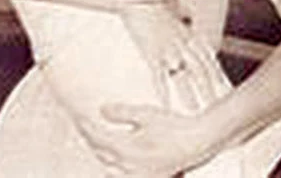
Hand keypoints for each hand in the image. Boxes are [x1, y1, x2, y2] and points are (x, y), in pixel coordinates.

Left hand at [78, 104, 209, 176]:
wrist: (199, 140)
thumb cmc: (176, 127)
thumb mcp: (146, 114)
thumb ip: (122, 113)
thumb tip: (103, 110)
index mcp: (126, 149)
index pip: (97, 138)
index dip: (86, 127)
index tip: (81, 119)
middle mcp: (129, 166)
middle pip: (102, 155)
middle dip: (92, 142)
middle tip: (87, 130)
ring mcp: (139, 174)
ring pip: (111, 170)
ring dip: (104, 158)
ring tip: (101, 147)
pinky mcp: (150, 177)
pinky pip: (125, 177)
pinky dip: (118, 170)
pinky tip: (120, 165)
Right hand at [120, 0, 216, 112]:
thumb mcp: (173, 6)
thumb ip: (183, 14)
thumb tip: (188, 15)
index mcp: (189, 32)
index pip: (208, 56)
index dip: (217, 73)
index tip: (225, 87)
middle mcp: (183, 42)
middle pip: (202, 70)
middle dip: (211, 89)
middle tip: (219, 106)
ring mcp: (169, 47)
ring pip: (185, 76)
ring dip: (191, 95)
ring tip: (198, 112)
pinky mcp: (152, 51)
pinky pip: (160, 76)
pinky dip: (164, 92)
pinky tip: (166, 105)